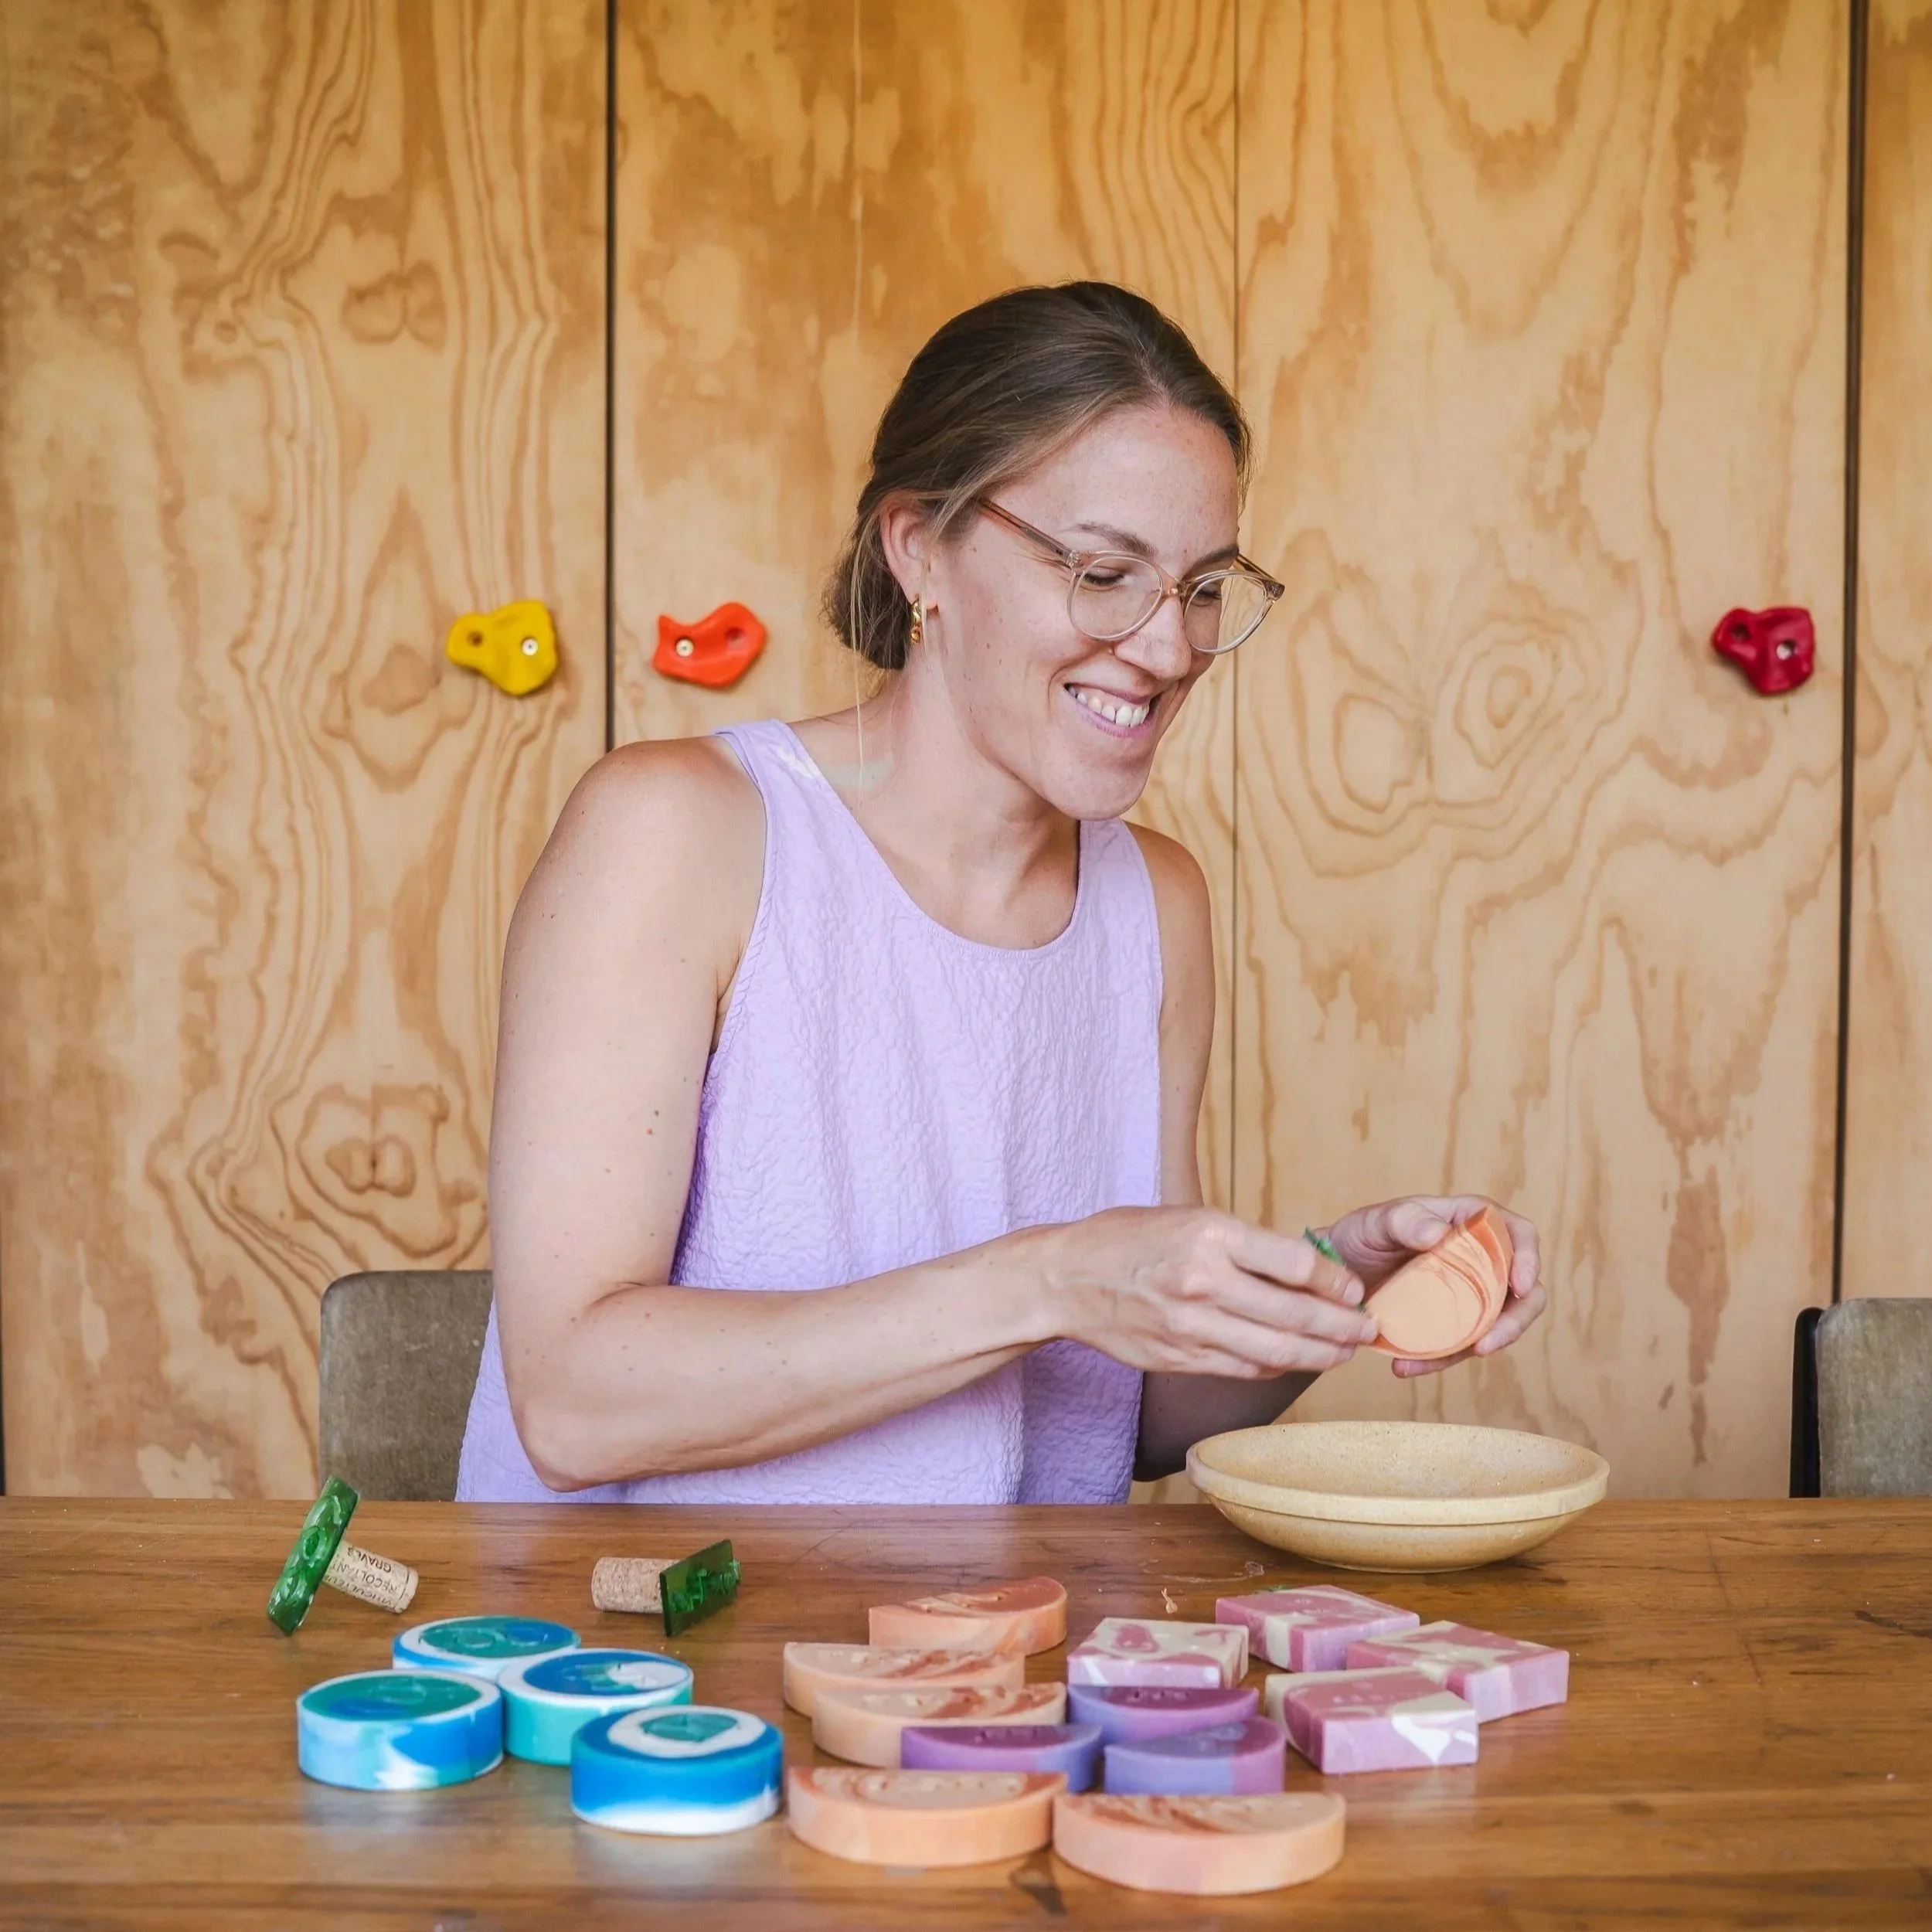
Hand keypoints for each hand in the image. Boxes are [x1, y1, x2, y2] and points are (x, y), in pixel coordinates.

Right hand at [1039, 1206, 1380, 1380]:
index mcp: (1208, 1234)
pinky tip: (1294, 1361)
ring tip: (1343, 1352)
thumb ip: (1243, 1243)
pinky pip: (1244, 1369)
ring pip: (1275, 1351)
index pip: (1293, 1262)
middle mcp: (1202, 1281)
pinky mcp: (1180, 1357)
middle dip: (1341, 1327)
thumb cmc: (1128, 1239)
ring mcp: (1190, 1326)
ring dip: (1319, 1355)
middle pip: (1293, 1315)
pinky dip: (1277, 1367)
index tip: (1353, 1289)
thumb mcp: (1187, 1217)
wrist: (1066, 1278)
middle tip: (1367, 1329)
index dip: (1333, 1281)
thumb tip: (1305, 1269)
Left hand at [1321, 1196, 1546, 1378]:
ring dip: (1474, 1348)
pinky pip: (1459, 1347)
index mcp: (1469, 1223)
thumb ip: (1405, 1220)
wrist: (1333, 1277)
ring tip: (1434, 1361)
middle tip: (1487, 1345)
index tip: (1520, 1286)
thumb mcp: (1377, 1222)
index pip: (1516, 1233)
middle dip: (1515, 1321)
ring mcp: (1469, 1295)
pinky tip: (1405, 1365)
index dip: (1528, 1258)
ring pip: (1496, 1326)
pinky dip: (1438, 1361)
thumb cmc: (1361, 1237)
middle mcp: (1479, 1260)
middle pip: (1523, 1291)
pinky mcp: (1452, 1325)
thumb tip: (1439, 1235)